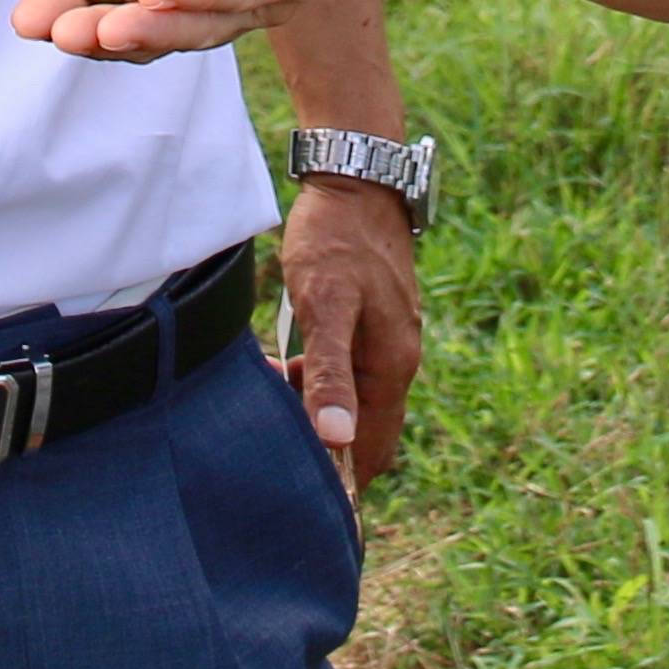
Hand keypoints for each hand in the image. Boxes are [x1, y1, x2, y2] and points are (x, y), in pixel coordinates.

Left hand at [275, 175, 422, 486]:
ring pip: (355, 401)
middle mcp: (399, 360)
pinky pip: (351, 371)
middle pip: (366, 431)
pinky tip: (286, 368)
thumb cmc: (335, 242)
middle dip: (325, 447)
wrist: (356, 180)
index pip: (373, 451)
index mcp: (393, 367)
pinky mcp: (374, 322)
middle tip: (272, 448)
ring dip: (316, 410)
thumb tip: (337, 440)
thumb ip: (330, 373)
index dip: (340, 477)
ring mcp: (389, 340)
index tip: (295, 488)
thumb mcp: (324, 307)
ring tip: (269, 403)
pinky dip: (319, 381)